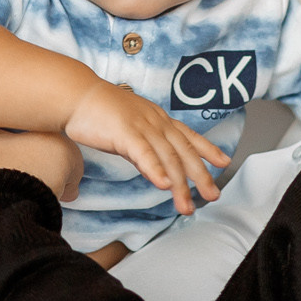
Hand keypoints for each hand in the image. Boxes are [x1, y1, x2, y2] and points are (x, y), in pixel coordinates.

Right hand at [65, 81, 227, 214]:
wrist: (75, 94)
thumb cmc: (98, 112)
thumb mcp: (130, 130)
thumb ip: (146, 149)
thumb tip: (158, 171)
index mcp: (157, 119)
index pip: (188, 135)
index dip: (208, 149)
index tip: (224, 162)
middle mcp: (155, 122)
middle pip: (184, 151)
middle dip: (201, 176)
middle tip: (213, 196)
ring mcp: (141, 126)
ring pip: (167, 158)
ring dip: (179, 184)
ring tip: (186, 205)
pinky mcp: (124, 133)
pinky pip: (144, 154)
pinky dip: (155, 170)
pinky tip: (163, 185)